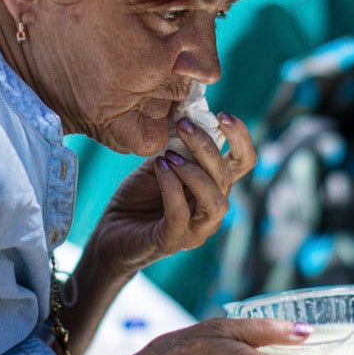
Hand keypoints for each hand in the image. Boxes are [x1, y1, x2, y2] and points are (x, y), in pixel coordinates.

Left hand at [86, 112, 255, 273]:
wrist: (111, 233)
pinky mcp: (172, 241)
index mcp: (213, 189)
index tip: (224, 115)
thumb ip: (177, 146)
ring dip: (195, 172)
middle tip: (185, 124)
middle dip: (208, 146)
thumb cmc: (137, 198)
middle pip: (227, 178)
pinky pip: (180, 213)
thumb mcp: (159, 164)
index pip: (242, 164)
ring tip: (170, 154)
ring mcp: (195, 230)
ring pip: (214, 201)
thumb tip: (186, 114)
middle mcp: (211, 211)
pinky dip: (172, 186)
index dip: (241, 139)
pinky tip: (159, 167)